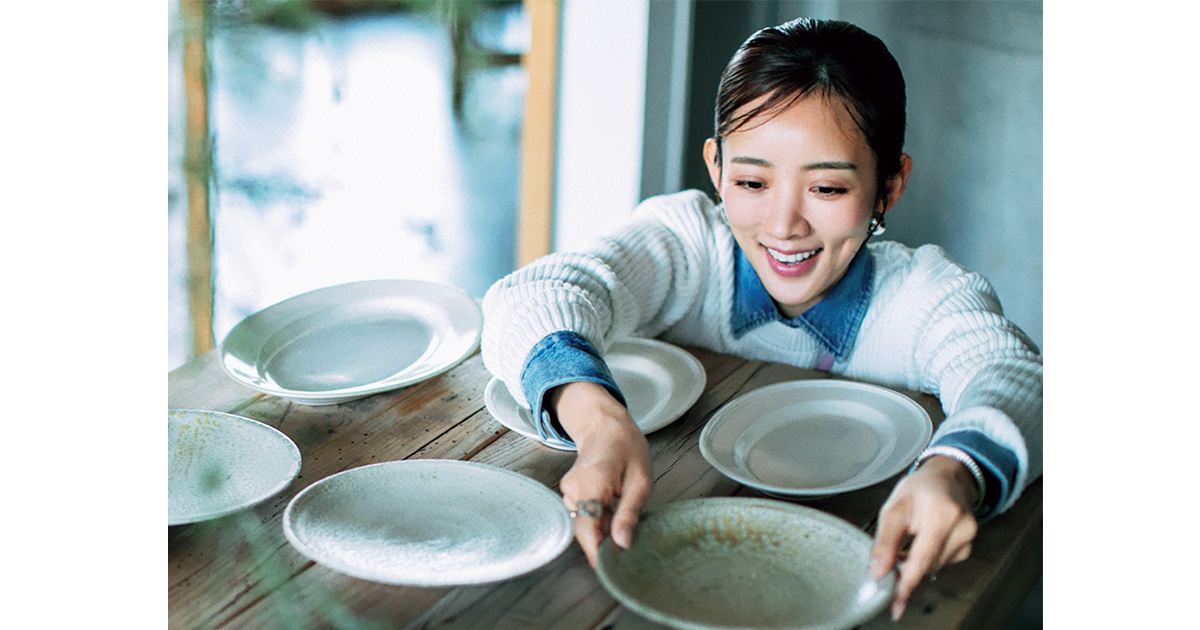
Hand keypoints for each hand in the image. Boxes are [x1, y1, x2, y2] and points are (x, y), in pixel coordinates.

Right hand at [548, 382, 652, 566]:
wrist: (604, 425)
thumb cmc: (626, 447)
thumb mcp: (640, 479)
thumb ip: (630, 512)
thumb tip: (622, 544)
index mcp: (592, 482)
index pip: (588, 527)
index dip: (597, 553)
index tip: (610, 571)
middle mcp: (573, 488)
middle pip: (586, 530)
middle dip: (606, 541)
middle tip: (630, 539)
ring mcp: (568, 491)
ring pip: (585, 524)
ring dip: (604, 528)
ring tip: (624, 509)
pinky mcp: (569, 494)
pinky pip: (584, 515)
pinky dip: (600, 518)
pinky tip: (614, 504)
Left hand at [868, 456, 979, 620]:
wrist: (946, 479)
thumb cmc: (918, 490)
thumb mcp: (894, 508)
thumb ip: (885, 541)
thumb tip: (877, 572)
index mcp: (942, 514)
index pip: (922, 558)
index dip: (907, 582)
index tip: (894, 601)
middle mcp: (962, 528)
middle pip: (928, 566)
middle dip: (905, 573)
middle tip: (886, 573)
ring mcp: (968, 539)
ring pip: (934, 568)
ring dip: (914, 566)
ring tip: (904, 546)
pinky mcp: (967, 547)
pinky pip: (941, 563)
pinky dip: (926, 561)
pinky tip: (920, 546)